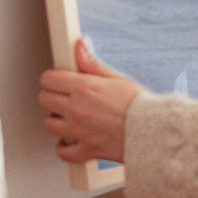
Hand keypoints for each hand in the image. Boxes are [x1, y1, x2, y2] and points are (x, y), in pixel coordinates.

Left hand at [38, 37, 141, 164]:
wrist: (153, 131)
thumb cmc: (139, 104)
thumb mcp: (115, 78)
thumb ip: (92, 63)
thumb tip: (80, 45)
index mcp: (84, 88)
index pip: (49, 79)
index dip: (53, 78)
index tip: (58, 80)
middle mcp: (77, 109)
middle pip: (44, 100)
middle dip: (52, 96)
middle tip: (64, 97)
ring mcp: (79, 131)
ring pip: (49, 125)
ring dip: (57, 120)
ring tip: (69, 117)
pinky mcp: (85, 150)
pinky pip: (62, 152)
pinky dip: (64, 147)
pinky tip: (71, 140)